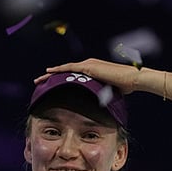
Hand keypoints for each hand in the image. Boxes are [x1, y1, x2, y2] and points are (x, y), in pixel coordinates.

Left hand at [34, 58, 150, 94]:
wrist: (133, 79)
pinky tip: (49, 73)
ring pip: (64, 69)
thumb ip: (102, 95)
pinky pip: (70, 68)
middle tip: (38, 82)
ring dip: (50, 74)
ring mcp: (88, 65)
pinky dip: (58, 70)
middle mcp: (88, 65)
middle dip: (50, 77)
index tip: (49, 86)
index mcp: (92, 71)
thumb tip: (99, 105)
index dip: (59, 80)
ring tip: (38, 80)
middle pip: (65, 71)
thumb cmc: (125, 86)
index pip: (72, 76)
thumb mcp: (110, 92)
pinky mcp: (89, 67)